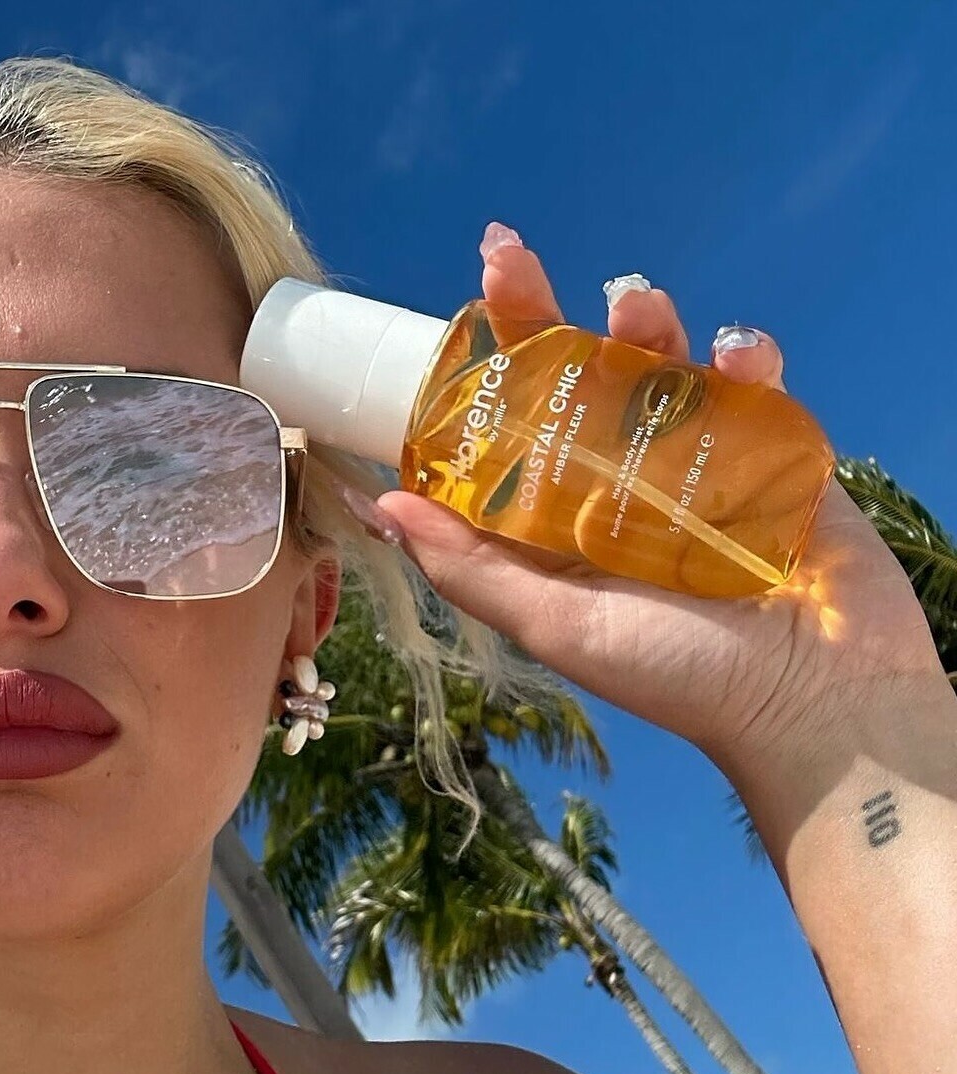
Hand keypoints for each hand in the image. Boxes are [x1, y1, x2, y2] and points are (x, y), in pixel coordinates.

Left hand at [369, 224, 944, 776]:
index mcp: (562, 520)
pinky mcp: (771, 445)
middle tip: (507, 258)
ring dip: (641, 320)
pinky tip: (735, 357)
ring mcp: (698, 457)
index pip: (508, 427)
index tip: (451, 310)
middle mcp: (621, 480)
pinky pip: (750, 378)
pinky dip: (743, 354)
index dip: (479, 368)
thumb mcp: (556, 627)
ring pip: (659, 361)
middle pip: (573, 376)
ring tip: (633, 308)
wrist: (811, 696)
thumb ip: (472, 570)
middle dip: (541, 312)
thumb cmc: (678, 675)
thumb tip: (380, 509)